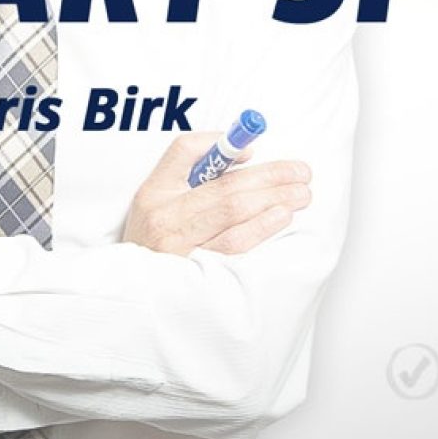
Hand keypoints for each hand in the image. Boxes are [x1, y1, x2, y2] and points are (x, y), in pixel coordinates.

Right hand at [122, 132, 311, 256]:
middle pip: (223, 185)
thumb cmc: (154, 241)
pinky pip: (235, 244)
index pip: (183, 150)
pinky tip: (281, 216)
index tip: (252, 150)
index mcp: (154, 191)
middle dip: (268, 175)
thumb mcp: (156, 202)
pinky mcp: (196, 271)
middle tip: (300, 172)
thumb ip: (192, 175)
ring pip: (233, 212)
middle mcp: (165, 215)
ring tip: (300, 193)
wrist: (136, 293)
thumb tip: (245, 156)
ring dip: (273, 199)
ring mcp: (181, 244)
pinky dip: (261, 227)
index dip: (221, 145)